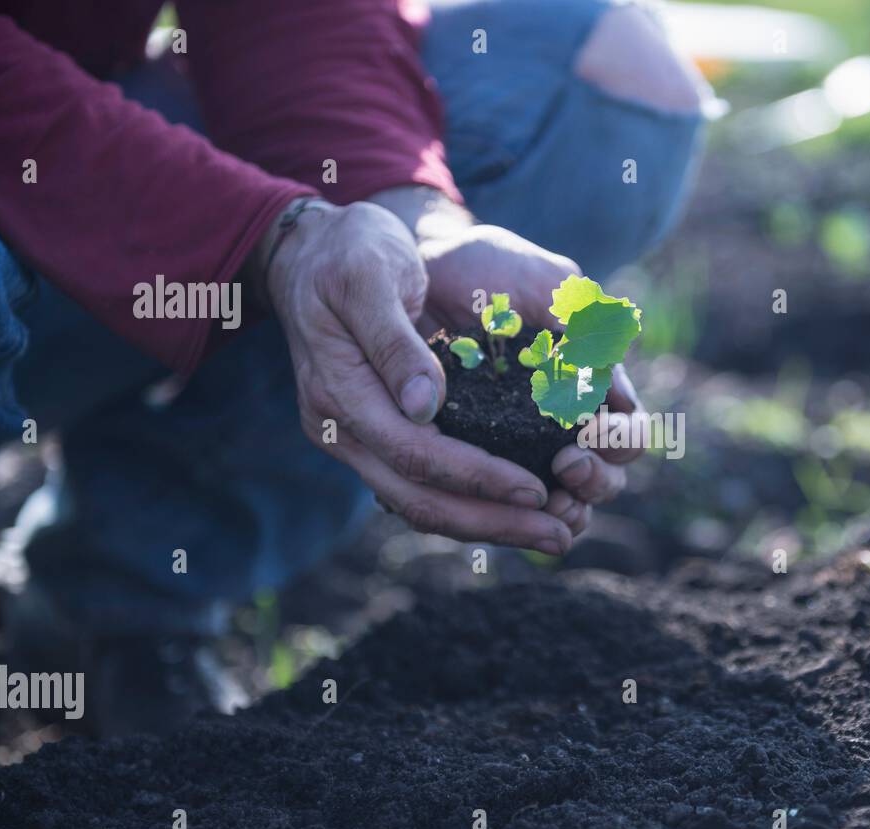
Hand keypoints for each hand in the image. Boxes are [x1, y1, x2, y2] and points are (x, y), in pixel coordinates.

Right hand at [254, 198, 574, 554]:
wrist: (309, 251)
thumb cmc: (349, 251)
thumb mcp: (371, 277)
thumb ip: (394, 342)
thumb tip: (425, 406)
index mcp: (338, 392)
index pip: (415, 454)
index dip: (477, 477)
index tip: (535, 489)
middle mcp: (341, 429)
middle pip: (419, 501)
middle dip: (492, 522)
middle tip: (559, 536)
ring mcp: (354, 438)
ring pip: (420, 505)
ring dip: (487, 525)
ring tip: (551, 533)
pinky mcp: (375, 436)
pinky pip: (422, 487)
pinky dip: (470, 505)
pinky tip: (516, 510)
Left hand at [369, 186, 647, 527]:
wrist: (419, 265)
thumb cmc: (488, 268)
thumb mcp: (541, 283)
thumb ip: (583, 324)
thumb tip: (612, 382)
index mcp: (591, 383)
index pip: (628, 433)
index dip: (620, 444)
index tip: (589, 434)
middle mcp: (564, 422)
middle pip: (605, 480)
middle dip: (595, 484)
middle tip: (564, 468)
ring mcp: (522, 445)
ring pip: (562, 504)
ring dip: (561, 512)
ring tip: (539, 501)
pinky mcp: (476, 457)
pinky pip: (499, 502)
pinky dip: (505, 513)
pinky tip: (490, 505)